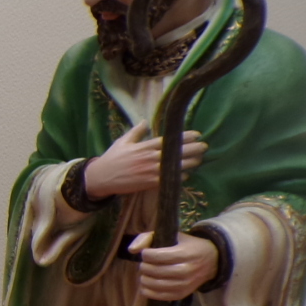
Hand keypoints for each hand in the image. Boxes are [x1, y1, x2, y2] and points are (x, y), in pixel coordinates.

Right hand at [83, 122, 206, 199]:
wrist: (101, 178)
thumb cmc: (112, 159)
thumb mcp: (122, 142)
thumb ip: (136, 132)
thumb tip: (145, 121)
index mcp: (144, 146)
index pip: (169, 139)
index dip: (184, 136)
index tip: (197, 134)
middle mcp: (149, 158)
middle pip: (176, 152)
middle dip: (193, 149)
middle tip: (204, 146)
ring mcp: (150, 171)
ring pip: (175, 166)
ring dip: (189, 163)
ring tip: (199, 159)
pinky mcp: (148, 183)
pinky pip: (167, 180)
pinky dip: (178, 177)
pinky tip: (186, 174)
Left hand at [128, 231, 218, 299]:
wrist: (212, 261)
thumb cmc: (188, 245)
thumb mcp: (173, 235)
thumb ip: (148, 237)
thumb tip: (132, 250)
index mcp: (185, 253)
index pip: (156, 256)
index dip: (145, 254)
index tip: (147, 253)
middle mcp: (187, 270)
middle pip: (154, 270)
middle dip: (144, 266)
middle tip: (146, 263)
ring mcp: (185, 284)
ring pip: (155, 284)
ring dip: (144, 278)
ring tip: (145, 273)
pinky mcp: (182, 294)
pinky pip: (159, 296)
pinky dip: (148, 291)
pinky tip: (146, 284)